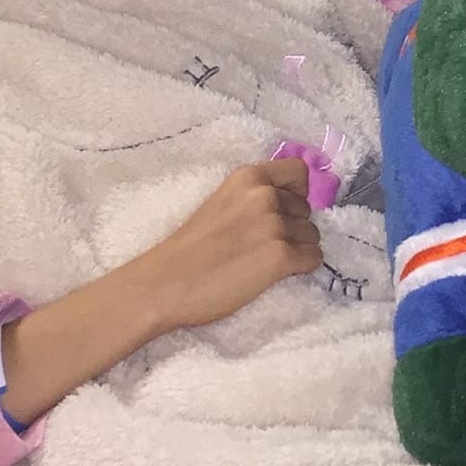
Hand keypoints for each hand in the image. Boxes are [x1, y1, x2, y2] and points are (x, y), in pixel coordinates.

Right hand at [0, 160, 323, 425]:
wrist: (153, 293)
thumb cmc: (175, 261)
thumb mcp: (210, 215)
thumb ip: (246, 203)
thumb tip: (286, 200)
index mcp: (241, 178)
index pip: (299, 172)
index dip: (296, 197)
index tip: (282, 216)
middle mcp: (260, 194)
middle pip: (308, 209)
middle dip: (293, 229)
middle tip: (255, 256)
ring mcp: (270, 224)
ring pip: (312, 237)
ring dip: (295, 254)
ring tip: (254, 272)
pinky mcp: (276, 256)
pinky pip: (312, 262)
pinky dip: (297, 275)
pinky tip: (266, 285)